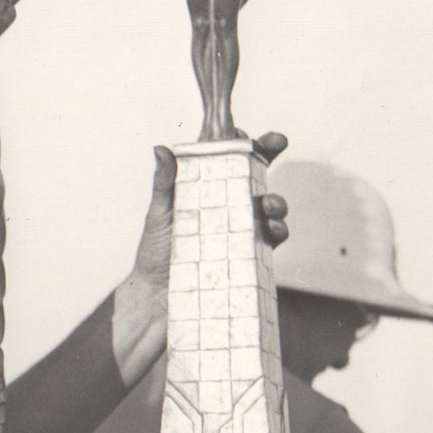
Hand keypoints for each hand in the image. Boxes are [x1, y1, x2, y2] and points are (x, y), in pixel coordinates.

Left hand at [113, 130, 289, 384]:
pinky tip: (271, 230)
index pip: (231, 159)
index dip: (249, 144)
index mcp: (207, 190)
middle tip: (276, 145)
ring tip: (268, 204)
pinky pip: (272, 240)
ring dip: (276, 200)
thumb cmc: (154, 253)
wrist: (156, 297)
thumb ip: (164, 183)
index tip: (259, 135)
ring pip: (269, 207)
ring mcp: (241, 230)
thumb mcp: (159, 214)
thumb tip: (161, 148)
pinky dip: (277, 232)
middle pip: (256, 175)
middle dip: (271, 156)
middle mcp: (228, 206)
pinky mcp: (248, 255)